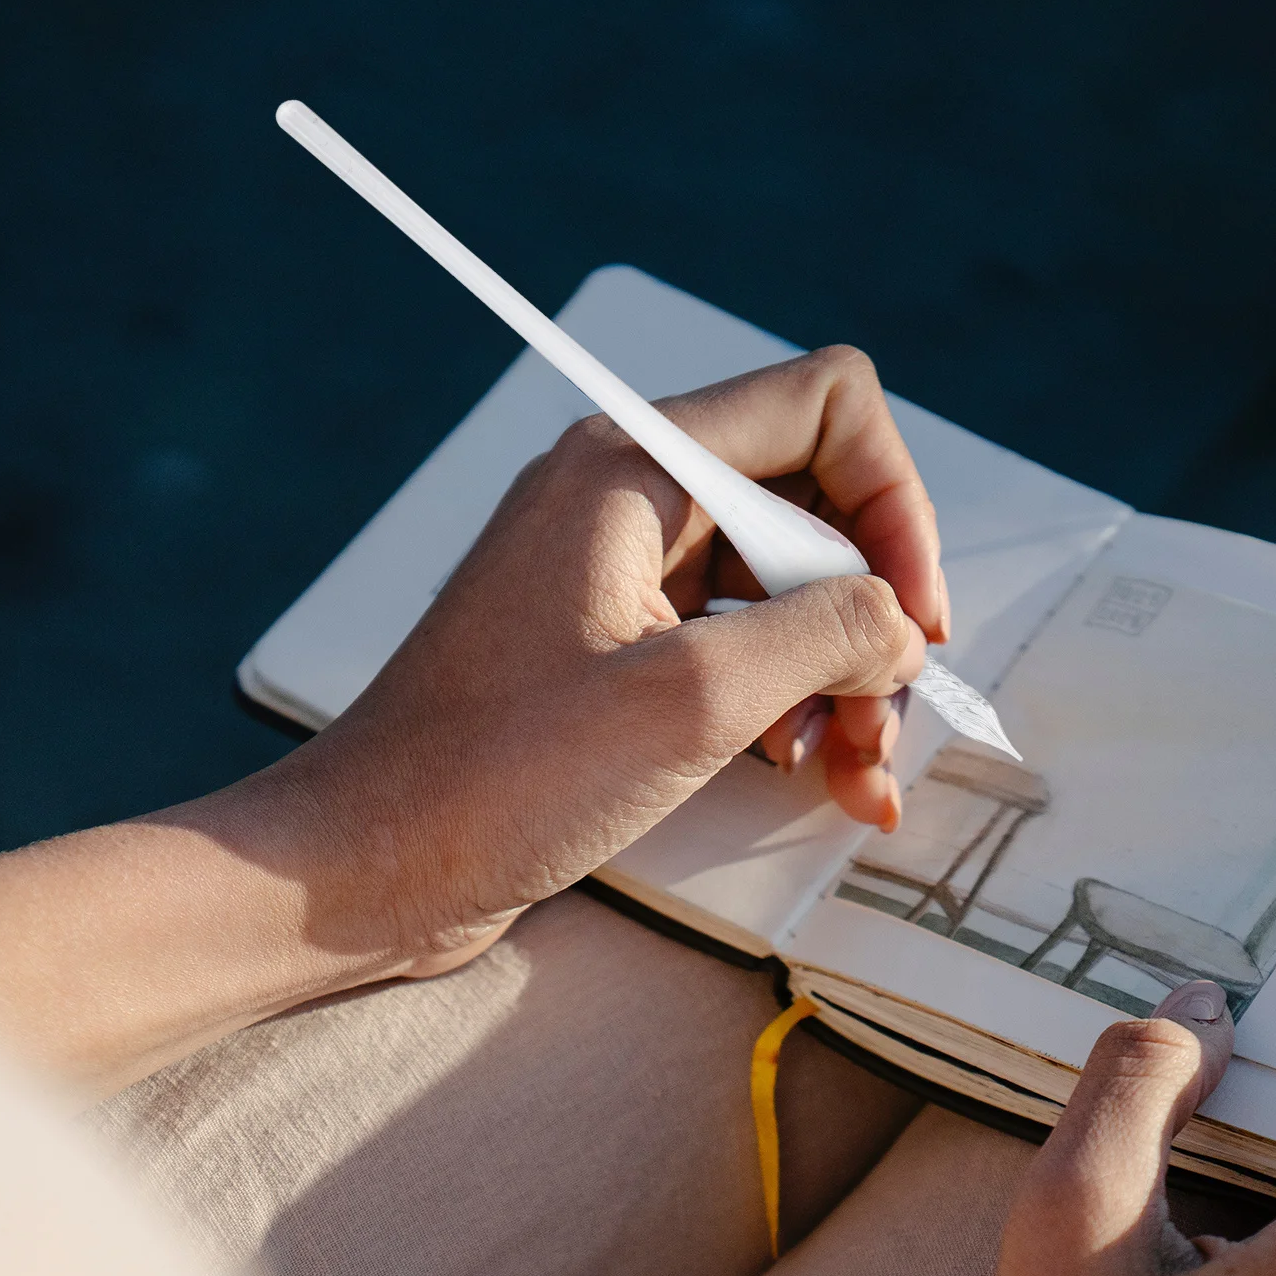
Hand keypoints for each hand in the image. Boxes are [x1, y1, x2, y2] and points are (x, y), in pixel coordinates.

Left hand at [0, 347, 943, 1095]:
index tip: (910, 616)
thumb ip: (825, 633)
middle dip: (870, 616)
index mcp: (635, 469)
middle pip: (813, 512)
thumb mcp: (689, 699)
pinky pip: (736, 650)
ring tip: (858, 775)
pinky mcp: (614, 654)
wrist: (365, 866)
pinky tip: (815, 778)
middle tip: (888, 720)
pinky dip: (789, 706)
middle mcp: (630, 503)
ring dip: (841, 677)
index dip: (894, 502)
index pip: (823, 409)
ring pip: (783, 591)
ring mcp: (621, 579)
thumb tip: (897, 621)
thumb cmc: (494, 777)